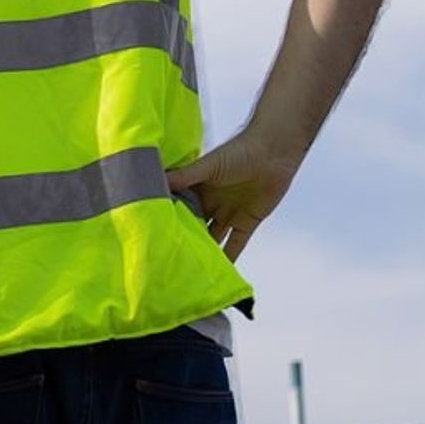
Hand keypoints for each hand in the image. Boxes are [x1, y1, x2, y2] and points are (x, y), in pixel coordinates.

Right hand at [165, 129, 300, 262]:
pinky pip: (236, 243)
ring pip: (212, 236)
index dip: (167, 218)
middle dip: (183, 238)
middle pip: (193, 224)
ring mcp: (228, 213)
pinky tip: (218, 271)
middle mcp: (210, 202)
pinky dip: (229, 257)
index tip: (151, 233)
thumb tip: (154, 181)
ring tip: (187, 268)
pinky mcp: (247, 222)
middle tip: (166, 256)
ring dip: (203, 250)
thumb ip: (184, 176)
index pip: (178, 206)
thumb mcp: (207, 166)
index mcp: (197, 187)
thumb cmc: (238, 152)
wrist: (274, 153)